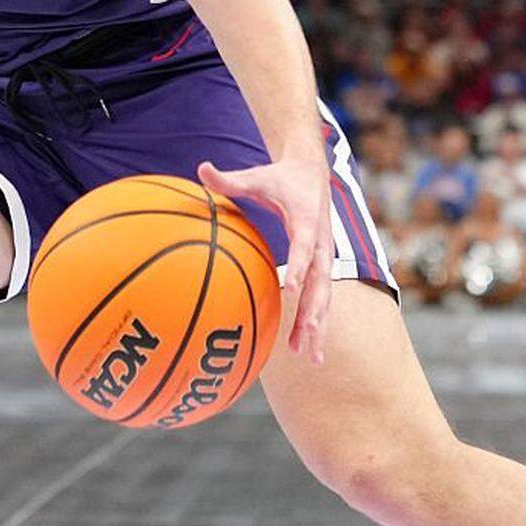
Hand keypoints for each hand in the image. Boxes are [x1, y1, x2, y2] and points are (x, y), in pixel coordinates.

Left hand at [198, 153, 333, 364]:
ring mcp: (325, 256)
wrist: (312, 172)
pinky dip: (318, 323)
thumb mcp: (257, 176)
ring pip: (325, 296)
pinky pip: (322, 298)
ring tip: (311, 357)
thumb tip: (200, 168)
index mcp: (307, 220)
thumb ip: (230, 179)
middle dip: (315, 308)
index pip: (304, 246)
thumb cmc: (280, 176)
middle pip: (322, 280)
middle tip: (305, 333)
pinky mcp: (324, 265)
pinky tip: (308, 349)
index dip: (299, 266)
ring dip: (319, 325)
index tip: (291, 289)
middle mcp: (322, 242)